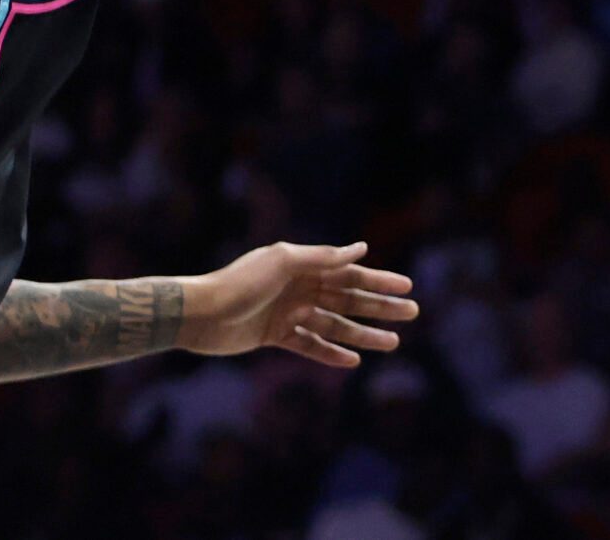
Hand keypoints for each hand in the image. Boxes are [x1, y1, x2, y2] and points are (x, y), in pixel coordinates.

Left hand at [175, 241, 419, 367]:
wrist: (199, 314)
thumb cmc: (239, 283)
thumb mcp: (282, 263)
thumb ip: (322, 257)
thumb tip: (361, 249)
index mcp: (303, 265)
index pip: (350, 272)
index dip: (380, 280)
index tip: (407, 287)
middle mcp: (300, 288)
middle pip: (349, 298)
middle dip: (380, 307)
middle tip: (411, 314)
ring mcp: (289, 313)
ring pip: (335, 324)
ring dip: (363, 334)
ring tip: (392, 344)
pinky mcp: (275, 336)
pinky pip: (310, 345)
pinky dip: (330, 353)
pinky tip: (353, 361)